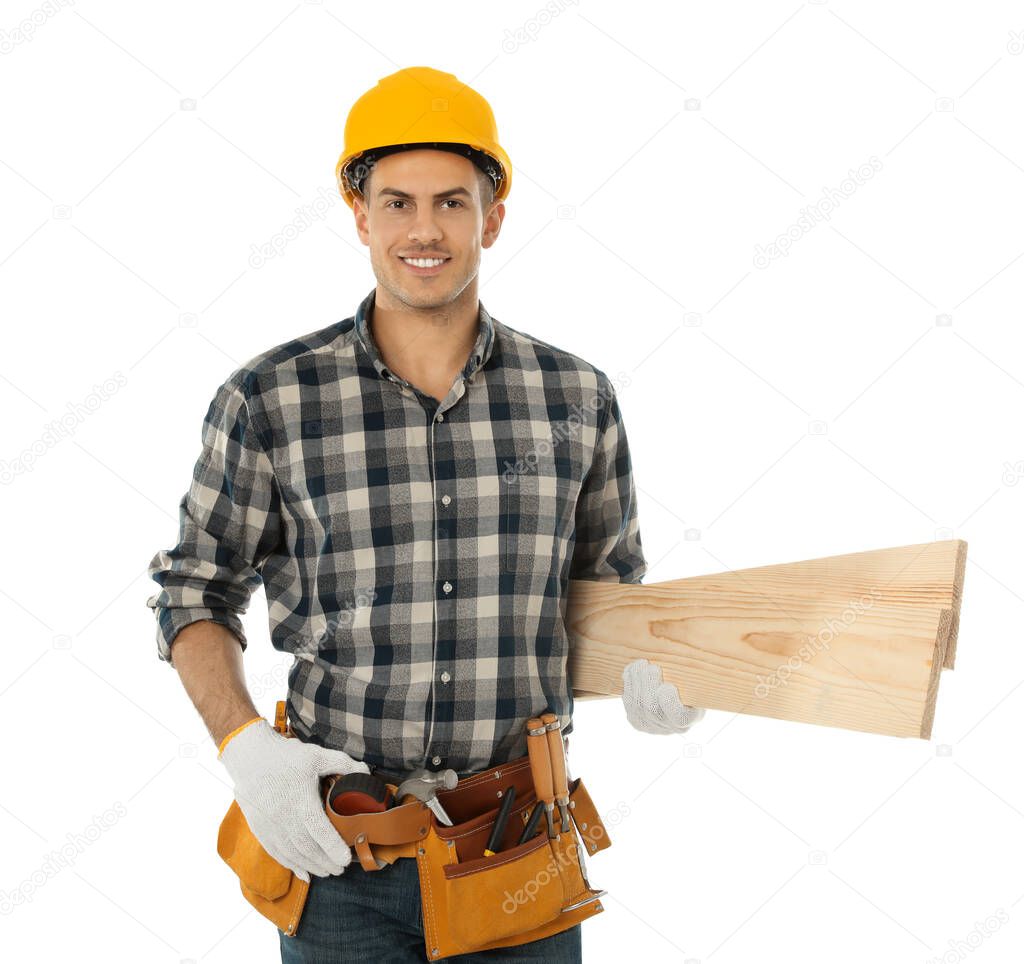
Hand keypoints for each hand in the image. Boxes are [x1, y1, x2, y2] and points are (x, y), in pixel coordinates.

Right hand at [219, 719, 370, 880]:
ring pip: (292, 854)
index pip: (319, 830)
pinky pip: (277, 854)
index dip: (333, 847)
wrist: (250, 758)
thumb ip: (343, 764)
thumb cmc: (286, 757)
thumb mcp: (317, 755)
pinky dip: (292, 866)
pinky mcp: (260, 830)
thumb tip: (366, 773)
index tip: (346, 859)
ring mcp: (270, 826)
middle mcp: (284, 817)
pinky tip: (304, 873)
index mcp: (301, 800)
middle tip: (341, 869)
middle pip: (307, 848)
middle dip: (325, 862)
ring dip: (311, 866)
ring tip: (327, 872)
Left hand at [621, 659, 705, 734]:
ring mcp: (653, 727)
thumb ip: (696, 669)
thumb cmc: (691, 678)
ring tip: (640, 664)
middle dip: (648, 686)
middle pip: (653, 710)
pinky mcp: (638, 722)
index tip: (667, 686)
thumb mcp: (699, 675)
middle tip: (651, 668)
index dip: (670, 704)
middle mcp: (672, 728)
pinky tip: (632, 670)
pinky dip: (629, 685)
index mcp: (692, 717)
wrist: (678, 690)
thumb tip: (710, 647)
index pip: (679, 718)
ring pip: (638, 707)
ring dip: (637, 682)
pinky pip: (629, 705)